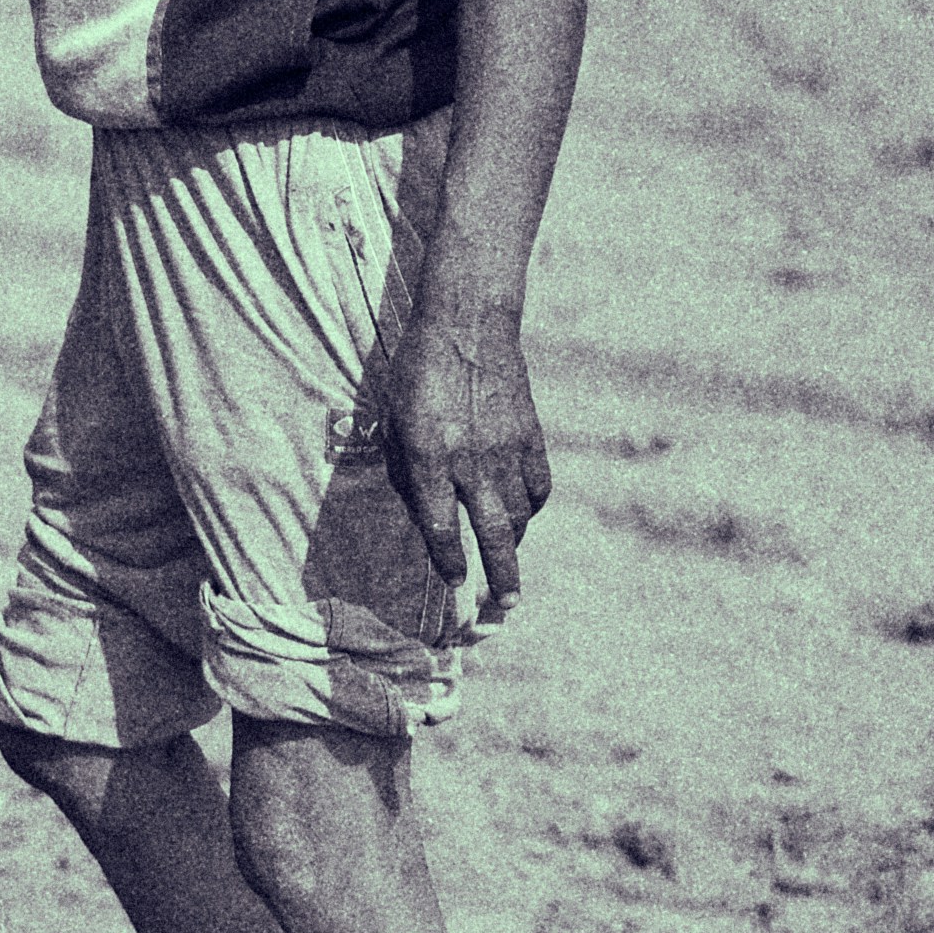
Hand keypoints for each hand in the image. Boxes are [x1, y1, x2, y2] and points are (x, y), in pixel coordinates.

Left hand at [387, 291, 551, 626]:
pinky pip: (538, 488)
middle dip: (500, 578)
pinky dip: (532, 507)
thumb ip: (408, 467)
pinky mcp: (531, 436)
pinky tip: (523, 513)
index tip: (455, 582)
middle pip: (493, 535)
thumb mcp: (395, 417)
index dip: (448, 560)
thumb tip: (422, 510)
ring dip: (514, 544)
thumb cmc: (419, 370)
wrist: (469, 324)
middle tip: (503, 607)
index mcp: (429, 457)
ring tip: (507, 562)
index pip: (439, 526)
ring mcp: (506, 450)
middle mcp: (471, 461)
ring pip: (519, 515)